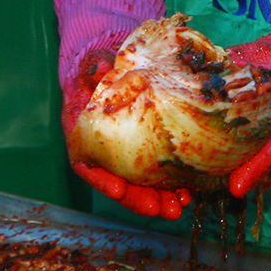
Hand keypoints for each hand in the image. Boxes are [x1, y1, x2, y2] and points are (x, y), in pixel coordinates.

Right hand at [61, 42, 190, 219]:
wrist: (113, 64)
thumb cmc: (99, 64)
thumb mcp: (95, 61)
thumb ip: (95, 65)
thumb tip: (100, 66)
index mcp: (83, 132)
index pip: (86, 164)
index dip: (101, 180)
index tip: (117, 190)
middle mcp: (103, 148)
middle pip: (116, 182)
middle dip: (137, 199)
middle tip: (161, 208)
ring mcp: (125, 151)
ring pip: (138, 183)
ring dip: (158, 198)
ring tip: (178, 207)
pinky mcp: (147, 149)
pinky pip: (156, 172)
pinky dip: (170, 184)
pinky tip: (188, 192)